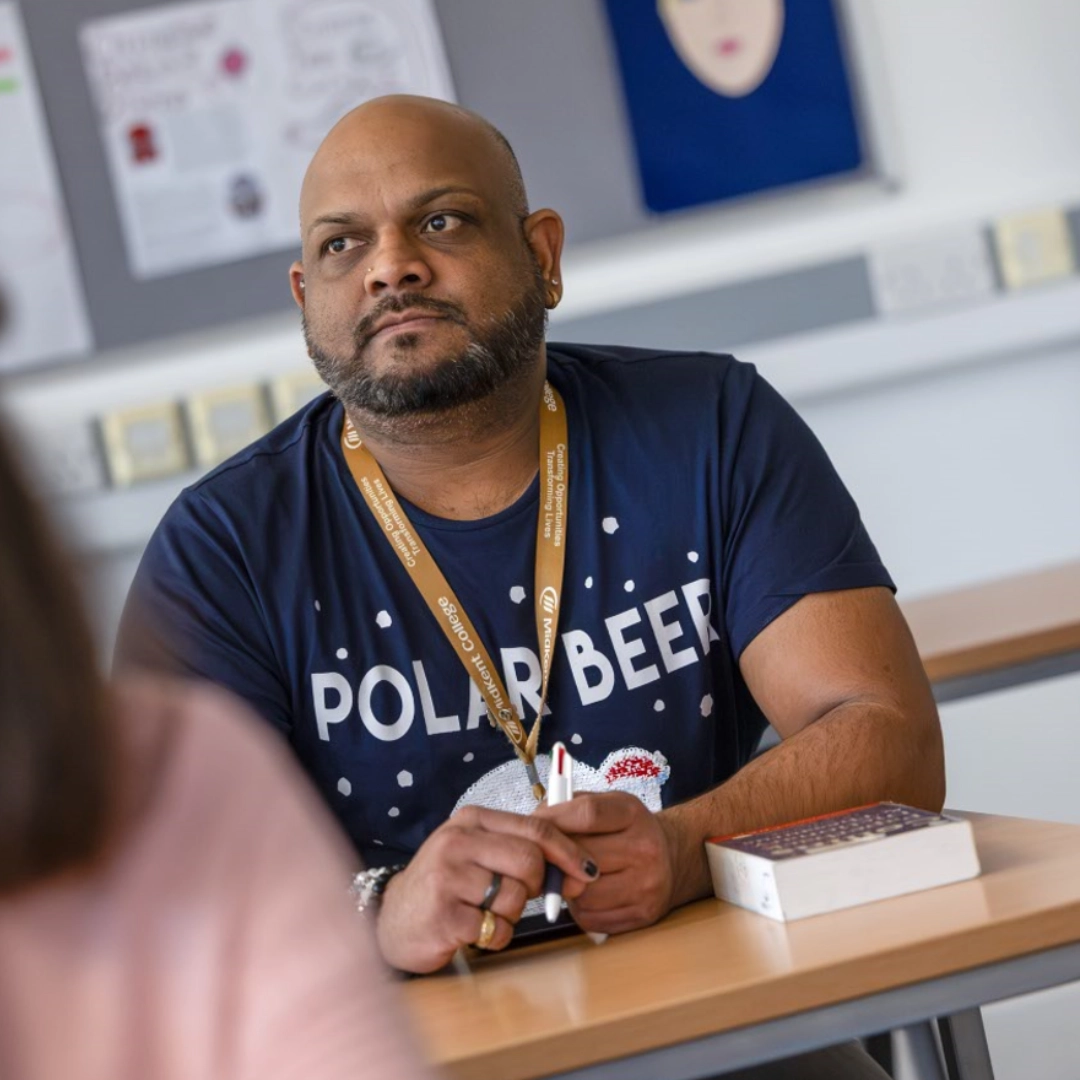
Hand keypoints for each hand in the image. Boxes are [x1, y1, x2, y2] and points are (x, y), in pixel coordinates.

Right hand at [375, 805, 599, 973]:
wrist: (394, 918)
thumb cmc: (447, 884)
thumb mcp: (478, 852)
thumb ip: (522, 851)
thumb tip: (580, 870)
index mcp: (472, 820)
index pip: (535, 827)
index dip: (568, 850)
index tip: (588, 870)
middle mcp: (457, 841)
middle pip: (530, 861)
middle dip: (539, 885)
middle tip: (525, 896)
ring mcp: (447, 877)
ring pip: (516, 898)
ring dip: (512, 915)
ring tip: (486, 912)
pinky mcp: (443, 915)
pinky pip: (497, 928)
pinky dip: (495, 935)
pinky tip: (475, 929)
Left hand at [533, 792, 678, 934]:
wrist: (671, 857)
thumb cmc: (627, 829)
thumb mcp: (607, 803)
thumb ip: (571, 807)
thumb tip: (534, 825)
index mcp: (632, 813)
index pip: (588, 814)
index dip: (554, 820)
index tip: (533, 826)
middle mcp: (645, 849)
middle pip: (582, 856)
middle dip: (556, 859)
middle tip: (547, 858)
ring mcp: (647, 885)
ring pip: (583, 894)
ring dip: (567, 888)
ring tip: (572, 876)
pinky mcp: (643, 914)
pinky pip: (591, 918)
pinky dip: (579, 909)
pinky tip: (588, 894)